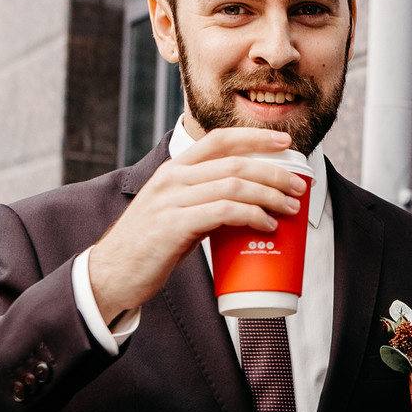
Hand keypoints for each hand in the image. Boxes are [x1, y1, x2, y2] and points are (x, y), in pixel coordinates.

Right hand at [84, 126, 301, 324]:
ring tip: (290, 208)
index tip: (286, 143)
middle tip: (299, 186)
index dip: (255, 137)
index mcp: (174, 169)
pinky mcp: (174, 225)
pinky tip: (266, 224)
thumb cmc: (149, 245)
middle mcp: (172, 178)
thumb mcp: (175, 211)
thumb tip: (246, 204)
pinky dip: (252, 215)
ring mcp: (171, 200)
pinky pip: (223, 212)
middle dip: (274, 172)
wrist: (112, 274)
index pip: (218, 139)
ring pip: (233, 185)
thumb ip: (203, 201)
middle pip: (234, 163)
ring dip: (269, 195)